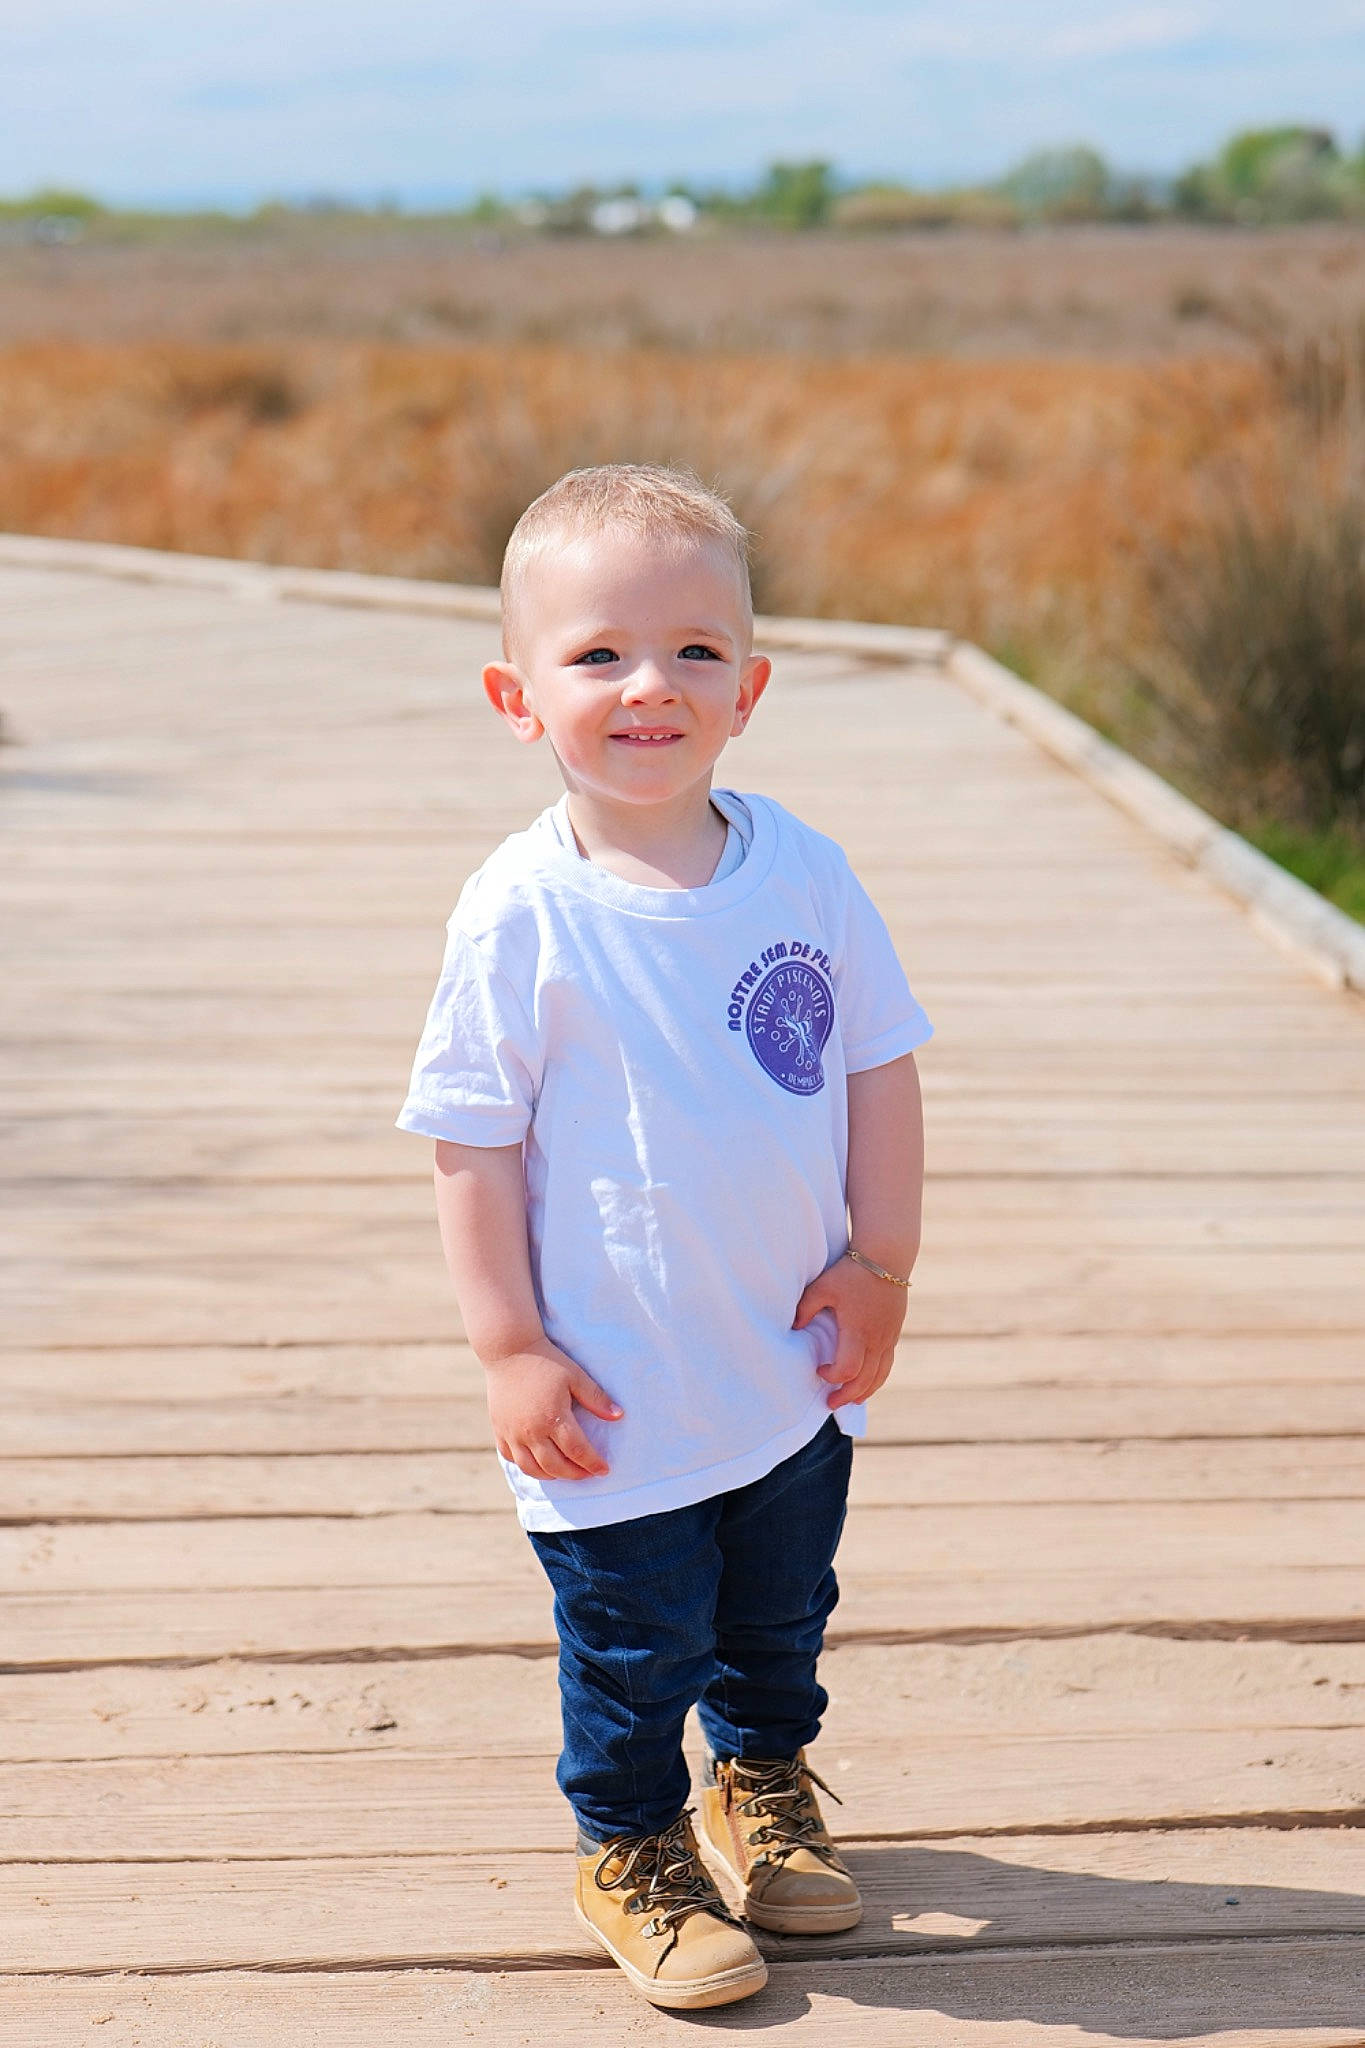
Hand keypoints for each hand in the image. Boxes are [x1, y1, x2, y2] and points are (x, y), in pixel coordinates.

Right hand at [483, 1337, 622, 1480]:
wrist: (508, 1350)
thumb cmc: (546, 1361)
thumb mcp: (575, 1376)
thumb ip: (596, 1398)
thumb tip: (619, 1416)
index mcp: (553, 1418)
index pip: (578, 1451)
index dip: (593, 1463)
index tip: (604, 1469)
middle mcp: (531, 1431)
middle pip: (555, 1466)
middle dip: (575, 1474)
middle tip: (588, 1473)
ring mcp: (512, 1433)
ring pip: (532, 1468)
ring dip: (551, 1475)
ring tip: (565, 1472)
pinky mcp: (499, 1430)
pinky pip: (511, 1457)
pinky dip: (526, 1466)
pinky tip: (538, 1463)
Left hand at [792, 1254, 909, 1409]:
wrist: (887, 1257)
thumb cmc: (852, 1272)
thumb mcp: (823, 1286)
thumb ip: (805, 1308)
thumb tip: (793, 1328)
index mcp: (858, 1330)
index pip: (848, 1369)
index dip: (832, 1376)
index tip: (818, 1370)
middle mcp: (876, 1339)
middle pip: (865, 1380)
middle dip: (847, 1395)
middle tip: (830, 1403)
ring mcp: (888, 1338)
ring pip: (880, 1376)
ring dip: (865, 1392)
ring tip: (851, 1401)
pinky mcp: (894, 1334)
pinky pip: (887, 1365)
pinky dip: (877, 1379)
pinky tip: (868, 1383)